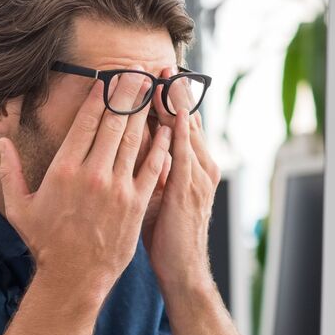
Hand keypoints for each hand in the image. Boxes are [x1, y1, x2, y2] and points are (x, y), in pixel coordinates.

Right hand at [0, 74, 171, 302]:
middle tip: (138, 70)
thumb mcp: (18, 206)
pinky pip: (153, 166)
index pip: (86, 121)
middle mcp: (92, 173)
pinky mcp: (136, 203)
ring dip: (146, 111)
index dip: (100, 96)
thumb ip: (9, 171)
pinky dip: (161, 145)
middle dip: (127, 93)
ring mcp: (117, 188)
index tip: (108, 77)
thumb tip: (3, 142)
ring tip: (153, 88)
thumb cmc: (45, 242)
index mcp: (64, 169)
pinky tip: (168, 128)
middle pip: (114, 122)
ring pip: (135, 139)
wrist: (74, 277)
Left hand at [144, 65, 220, 290]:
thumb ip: (152, 170)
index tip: (153, 76)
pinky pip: (181, 153)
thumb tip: (134, 149)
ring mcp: (197, 176)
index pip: (180, 124)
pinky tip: (168, 112)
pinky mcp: (188, 190)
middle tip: (158, 63)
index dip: (168, 99)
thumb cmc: (167, 236)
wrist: (183, 270)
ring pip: (185, 130)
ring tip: (163, 76)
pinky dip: (176, 131)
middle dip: (172, 92)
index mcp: (193, 167)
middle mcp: (200, 166)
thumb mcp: (160, 197)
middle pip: (185, 119)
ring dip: (174, 102)